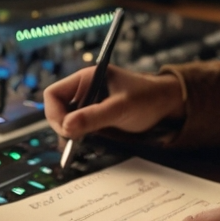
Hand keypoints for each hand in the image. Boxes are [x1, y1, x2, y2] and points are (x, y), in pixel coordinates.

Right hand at [43, 65, 185, 139]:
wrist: (166, 104)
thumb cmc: (147, 98)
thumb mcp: (120, 107)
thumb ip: (93, 116)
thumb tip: (66, 127)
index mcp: (86, 79)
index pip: (53, 94)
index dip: (54, 112)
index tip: (67, 129)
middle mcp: (83, 90)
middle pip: (56, 109)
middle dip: (61, 125)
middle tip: (75, 139)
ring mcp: (88, 104)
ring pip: (65, 120)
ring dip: (70, 132)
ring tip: (82, 141)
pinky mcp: (95, 116)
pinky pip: (78, 127)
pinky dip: (78, 136)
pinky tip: (86, 142)